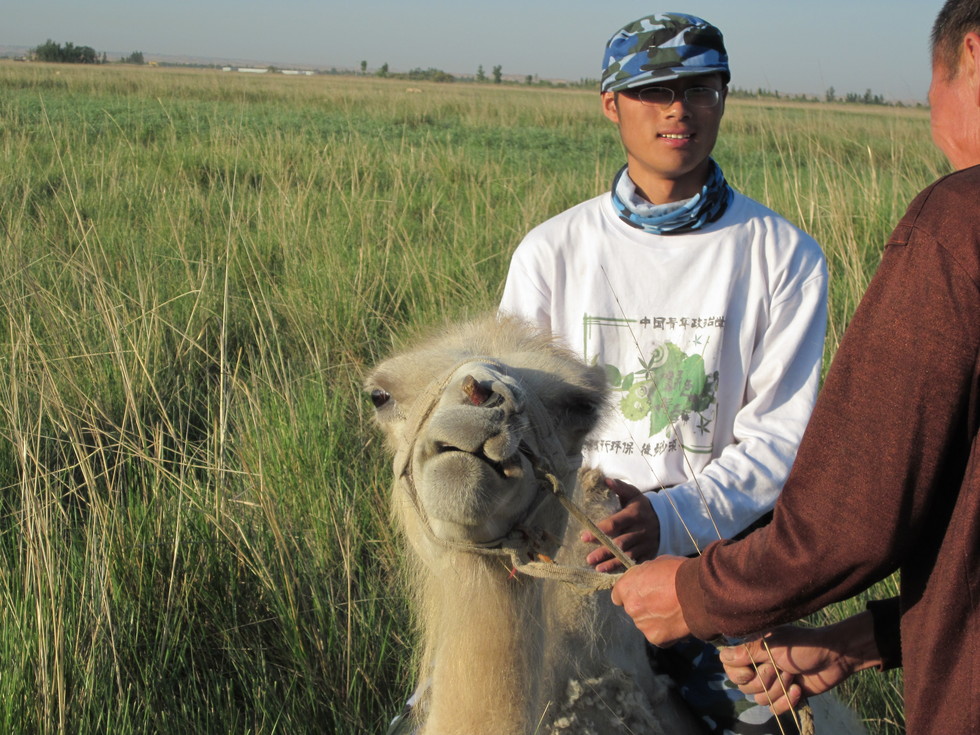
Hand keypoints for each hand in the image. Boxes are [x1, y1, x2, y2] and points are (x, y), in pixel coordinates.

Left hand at [583, 478, 660, 571]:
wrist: (666, 519)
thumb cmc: (642, 507)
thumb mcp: (633, 494)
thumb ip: (619, 487)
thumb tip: (605, 480)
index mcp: (634, 514)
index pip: (615, 523)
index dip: (599, 530)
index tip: (584, 536)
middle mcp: (640, 530)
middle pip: (620, 543)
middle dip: (604, 551)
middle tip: (588, 558)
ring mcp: (646, 544)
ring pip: (627, 555)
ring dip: (612, 563)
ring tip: (597, 568)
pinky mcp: (649, 553)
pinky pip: (637, 563)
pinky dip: (624, 569)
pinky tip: (611, 573)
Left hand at [611, 556, 689, 645]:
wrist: (698, 592)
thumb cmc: (678, 572)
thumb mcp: (656, 564)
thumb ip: (644, 575)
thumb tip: (644, 580)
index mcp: (625, 588)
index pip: (618, 596)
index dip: (631, 594)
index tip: (641, 593)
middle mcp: (630, 608)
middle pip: (633, 610)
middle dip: (645, 607)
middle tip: (663, 601)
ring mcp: (643, 625)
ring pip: (646, 624)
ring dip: (656, 620)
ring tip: (674, 611)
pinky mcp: (657, 638)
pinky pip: (659, 637)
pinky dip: (667, 632)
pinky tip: (678, 622)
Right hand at [720, 614, 880, 715]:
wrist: (834, 658)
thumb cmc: (803, 645)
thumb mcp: (772, 646)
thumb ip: (746, 653)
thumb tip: (720, 656)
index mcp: (753, 651)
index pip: (729, 667)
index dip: (737, 673)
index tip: (750, 670)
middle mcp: (760, 667)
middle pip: (744, 687)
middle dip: (764, 681)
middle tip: (778, 668)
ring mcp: (773, 683)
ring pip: (760, 699)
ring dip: (778, 689)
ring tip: (792, 676)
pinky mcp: (786, 696)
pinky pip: (775, 708)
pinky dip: (787, 701)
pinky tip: (798, 689)